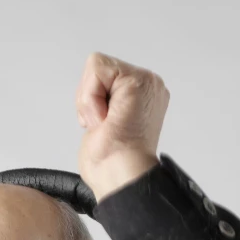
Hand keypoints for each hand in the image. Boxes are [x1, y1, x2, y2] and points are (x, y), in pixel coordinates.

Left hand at [73, 53, 169, 199]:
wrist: (121, 174)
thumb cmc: (113, 159)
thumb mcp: (104, 118)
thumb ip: (104, 97)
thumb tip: (97, 96)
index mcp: (144, 94)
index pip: (102, 74)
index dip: (92, 98)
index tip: (105, 123)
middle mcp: (150, 85)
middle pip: (98, 66)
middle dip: (89, 96)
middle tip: (105, 123)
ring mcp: (147, 82)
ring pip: (96, 66)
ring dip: (90, 99)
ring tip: (106, 121)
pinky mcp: (139, 82)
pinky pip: (97, 70)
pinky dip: (91, 96)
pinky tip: (106, 117)